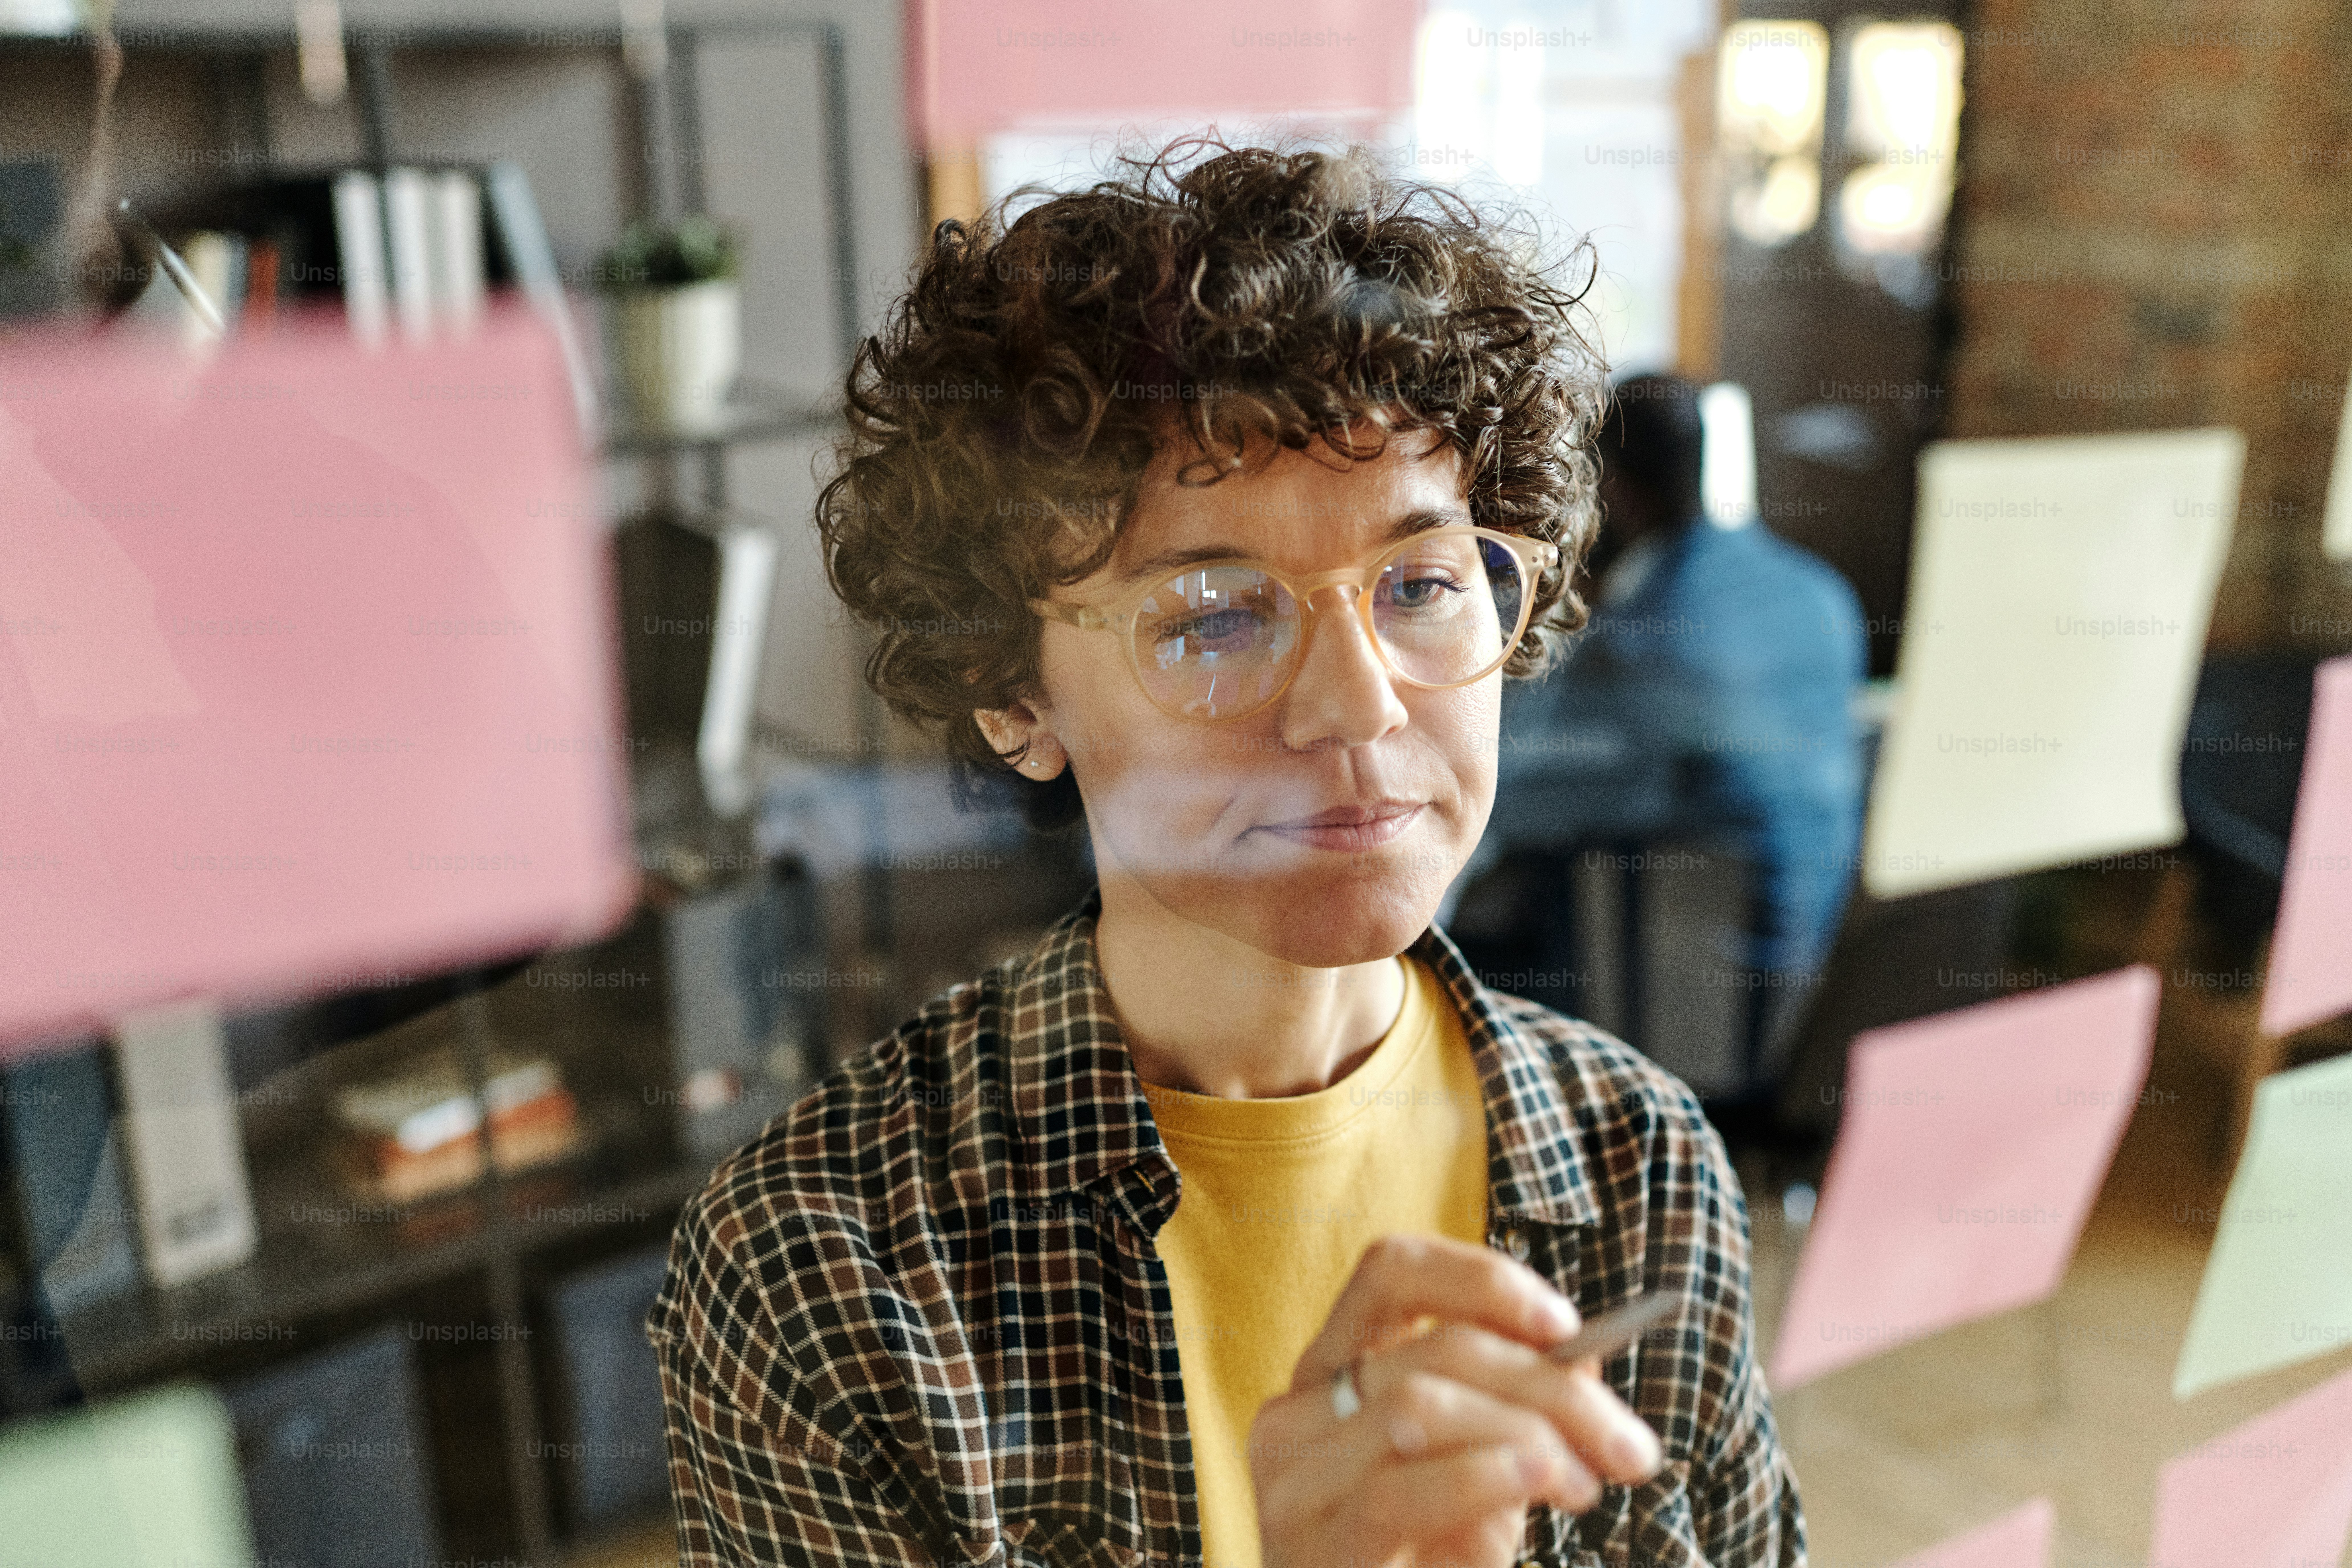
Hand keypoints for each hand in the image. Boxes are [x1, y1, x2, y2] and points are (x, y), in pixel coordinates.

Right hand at [1250, 1234, 1664, 1567]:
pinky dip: (1485, 1473)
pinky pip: (1397, 1489)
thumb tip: (1580, 1353)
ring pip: (1421, 1404)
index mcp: (1329, 1375)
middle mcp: (1295, 1412)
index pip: (1391, 1272)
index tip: (1565, 1324)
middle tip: (1630, 1446)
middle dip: (1553, 1386)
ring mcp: (1292, 1478)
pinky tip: (1542, 1480)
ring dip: (1530, 1434)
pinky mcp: (1308, 1543)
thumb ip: (1514, 1412)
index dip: (1480, 1278)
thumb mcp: (1482, 1483)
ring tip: (1585, 1486)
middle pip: (1437, 1348)